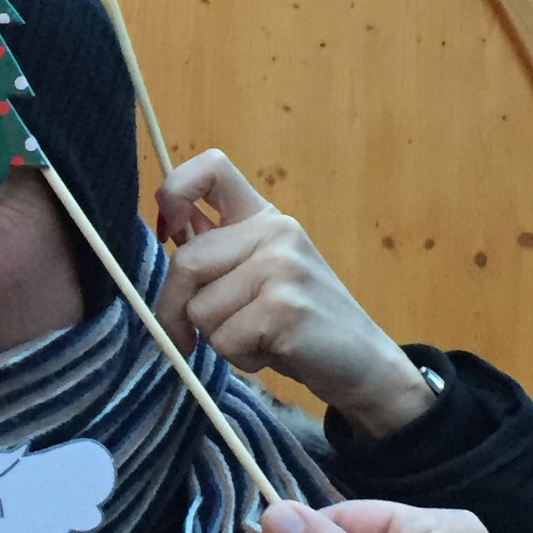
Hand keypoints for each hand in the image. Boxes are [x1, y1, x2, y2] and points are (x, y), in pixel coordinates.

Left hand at [153, 149, 434, 436]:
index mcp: (265, 218)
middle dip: (176, 310)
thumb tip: (168, 232)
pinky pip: (224, 340)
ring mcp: (282, 267)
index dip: (176, 191)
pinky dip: (240, 358)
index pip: (211, 168)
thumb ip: (220, 253)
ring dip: (218, 339)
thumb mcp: (260, 276)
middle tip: (194, 336)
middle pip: (185, 262)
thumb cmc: (300, 324)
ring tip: (259, 337)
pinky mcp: (284, 307)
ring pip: (199, 309)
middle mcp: (275, 231)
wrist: (364, 364)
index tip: (171, 232)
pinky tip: (274, 351)